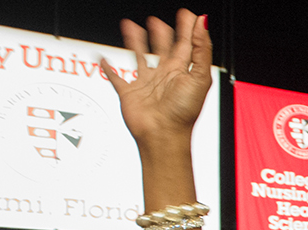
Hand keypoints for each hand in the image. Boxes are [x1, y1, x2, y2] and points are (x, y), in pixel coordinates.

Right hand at [100, 9, 212, 145]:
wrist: (162, 136)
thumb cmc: (183, 112)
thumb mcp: (200, 77)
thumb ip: (201, 49)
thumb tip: (203, 21)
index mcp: (183, 72)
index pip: (186, 45)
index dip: (186, 29)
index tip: (186, 14)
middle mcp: (165, 76)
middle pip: (162, 49)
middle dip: (161, 34)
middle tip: (157, 20)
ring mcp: (146, 84)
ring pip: (138, 57)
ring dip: (135, 42)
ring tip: (130, 26)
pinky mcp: (129, 93)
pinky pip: (116, 77)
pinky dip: (108, 69)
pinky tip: (104, 59)